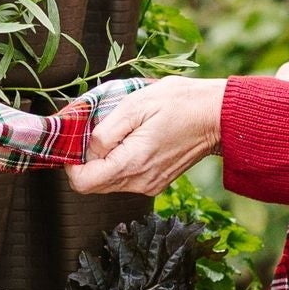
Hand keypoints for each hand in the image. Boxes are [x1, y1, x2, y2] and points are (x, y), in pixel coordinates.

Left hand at [70, 77, 226, 196]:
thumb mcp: (135, 105)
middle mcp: (140, 181)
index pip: (83, 183)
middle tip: (93, 134)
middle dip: (85, 162)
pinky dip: (118, 164)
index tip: (75, 143)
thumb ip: (105, 131)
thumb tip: (86, 149)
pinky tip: (130, 141)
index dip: (71, 164)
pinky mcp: (156, 182)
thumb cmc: (179, 103)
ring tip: (116, 134)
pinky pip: (125, 180)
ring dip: (102, 162)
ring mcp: (149, 185)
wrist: (217, 116)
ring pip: (108, 183)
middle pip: (93, 185)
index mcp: (132, 163)